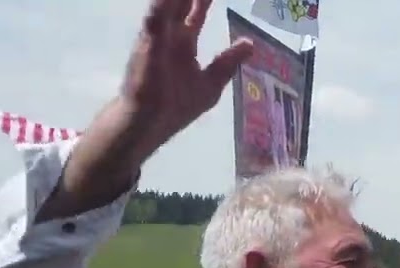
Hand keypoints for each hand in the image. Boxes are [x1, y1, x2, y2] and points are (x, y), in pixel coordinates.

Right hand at [114, 0, 253, 158]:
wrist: (150, 123)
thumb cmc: (177, 105)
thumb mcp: (211, 83)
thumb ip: (228, 62)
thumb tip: (250, 44)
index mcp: (184, 42)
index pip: (196, 13)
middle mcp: (171, 35)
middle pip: (182, 2)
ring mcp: (159, 36)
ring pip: (169, 3)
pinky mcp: (149, 42)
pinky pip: (156, 17)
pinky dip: (163, 4)